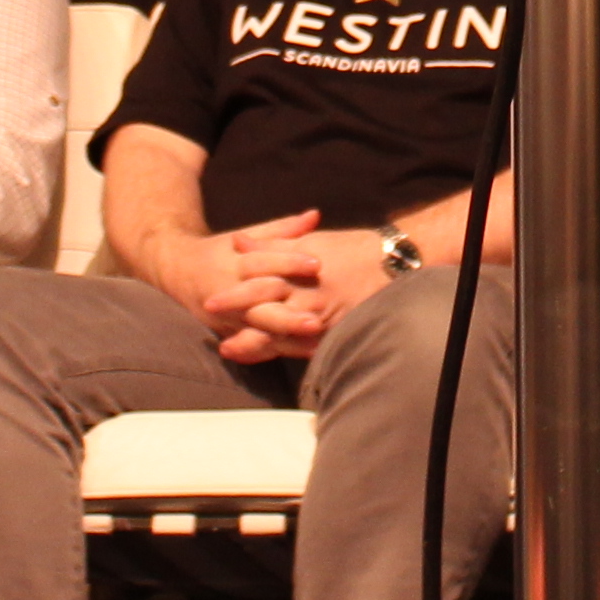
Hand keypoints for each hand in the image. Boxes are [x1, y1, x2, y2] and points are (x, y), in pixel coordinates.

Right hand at [185, 209, 325, 364]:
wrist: (178, 271)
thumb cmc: (222, 250)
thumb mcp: (248, 235)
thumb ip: (283, 229)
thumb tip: (315, 215)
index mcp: (236, 264)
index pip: (265, 262)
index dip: (290, 263)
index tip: (318, 264)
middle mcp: (231, 294)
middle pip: (261, 306)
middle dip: (288, 316)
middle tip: (316, 321)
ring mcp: (229, 319)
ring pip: (260, 332)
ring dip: (287, 340)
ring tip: (316, 344)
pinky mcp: (230, 335)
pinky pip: (256, 348)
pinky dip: (279, 351)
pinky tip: (305, 354)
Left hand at [223, 228, 395, 355]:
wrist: (390, 259)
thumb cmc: (348, 248)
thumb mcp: (308, 241)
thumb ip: (272, 242)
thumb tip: (237, 242)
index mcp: (298, 269)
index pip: (260, 283)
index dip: (235, 296)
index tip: (210, 302)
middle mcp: (307, 294)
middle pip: (268, 314)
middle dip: (242, 327)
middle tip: (217, 339)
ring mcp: (320, 314)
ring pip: (284, 334)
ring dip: (257, 345)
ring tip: (232, 351)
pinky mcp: (333, 329)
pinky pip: (306, 346)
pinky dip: (285, 352)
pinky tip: (270, 358)